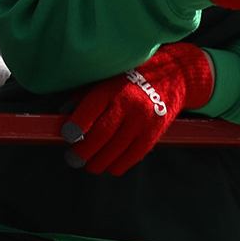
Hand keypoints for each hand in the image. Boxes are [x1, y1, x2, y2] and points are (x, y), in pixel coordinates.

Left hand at [66, 42, 212, 174]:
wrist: (175, 74)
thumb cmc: (134, 77)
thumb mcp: (109, 77)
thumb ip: (86, 95)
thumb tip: (63, 113)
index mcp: (112, 88)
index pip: (88, 112)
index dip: (74, 128)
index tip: (66, 137)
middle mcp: (128, 104)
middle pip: (99, 136)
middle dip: (82, 152)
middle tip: (73, 158)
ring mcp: (142, 121)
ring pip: (113, 152)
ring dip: (97, 163)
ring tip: (90, 164)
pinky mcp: (154, 134)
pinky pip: (130, 159)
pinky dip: (117, 166)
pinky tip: (110, 163)